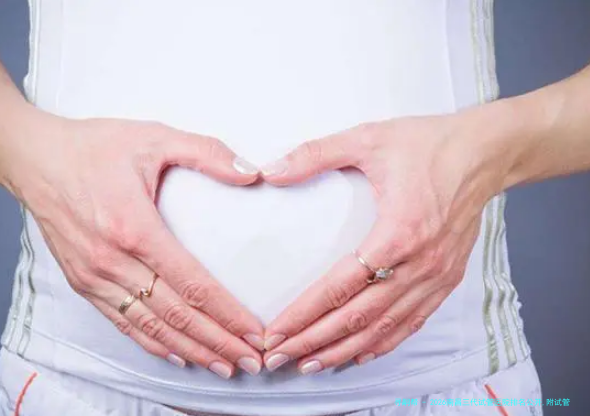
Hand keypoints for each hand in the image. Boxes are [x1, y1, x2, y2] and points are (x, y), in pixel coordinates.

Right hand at [1, 108, 264, 377]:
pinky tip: (178, 354)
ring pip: (151, 326)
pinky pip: (122, 322)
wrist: (35, 158)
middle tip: (252, 363)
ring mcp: (94, 276)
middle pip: (176, 315)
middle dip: (218, 342)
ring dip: (191, 350)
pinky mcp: (83, 281)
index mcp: (134, 227)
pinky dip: (153, 342)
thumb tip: (252, 174)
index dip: (226, 313)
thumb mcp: (154, 136)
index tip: (255, 332)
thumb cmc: (94, 147)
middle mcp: (113, 260)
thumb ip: (206, 152)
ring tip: (224, 366)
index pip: (191, 284)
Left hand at [261, 107, 513, 373]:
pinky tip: (359, 353)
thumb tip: (271, 171)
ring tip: (310, 364)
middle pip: (358, 318)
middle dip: (314, 341)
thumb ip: (316, 154)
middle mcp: (418, 264)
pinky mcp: (446, 279)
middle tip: (279, 357)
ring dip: (344, 350)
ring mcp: (436, 276)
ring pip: (384, 328)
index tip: (275, 333)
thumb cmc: (428, 144)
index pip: (340, 287)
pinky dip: (383, 343)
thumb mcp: (368, 139)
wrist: (486, 152)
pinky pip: (412, 322)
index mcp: (397, 232)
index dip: (304, 314)